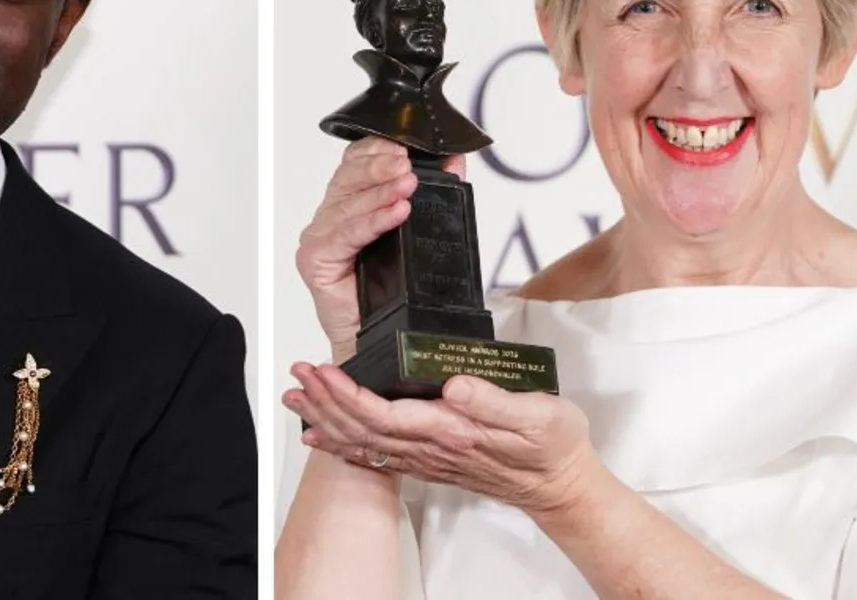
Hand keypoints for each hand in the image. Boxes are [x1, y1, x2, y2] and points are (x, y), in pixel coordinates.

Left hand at [282, 362, 596, 514]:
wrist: (561, 486)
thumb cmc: (552, 447)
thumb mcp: (538, 416)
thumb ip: (494, 400)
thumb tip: (455, 383)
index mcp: (451, 430)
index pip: (383, 413)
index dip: (348, 394)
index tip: (324, 370)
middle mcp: (431, 448)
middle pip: (362, 427)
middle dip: (324, 400)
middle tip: (298, 373)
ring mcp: (427, 458)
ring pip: (363, 442)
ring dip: (326, 419)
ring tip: (296, 398)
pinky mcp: (429, 460)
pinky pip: (376, 455)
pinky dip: (343, 444)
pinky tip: (324, 435)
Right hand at [296, 139, 463, 359]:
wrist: (378, 337)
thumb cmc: (392, 290)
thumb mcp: (418, 231)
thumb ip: (434, 193)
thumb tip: (454, 161)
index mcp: (348, 205)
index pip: (354, 163)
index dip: (375, 149)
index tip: (403, 144)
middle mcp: (329, 218)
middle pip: (348, 177)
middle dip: (380, 166)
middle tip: (407, 163)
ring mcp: (319, 238)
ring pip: (348, 204)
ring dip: (380, 192)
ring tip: (408, 184)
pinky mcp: (316, 260)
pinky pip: (347, 235)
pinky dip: (373, 221)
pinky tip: (397, 212)